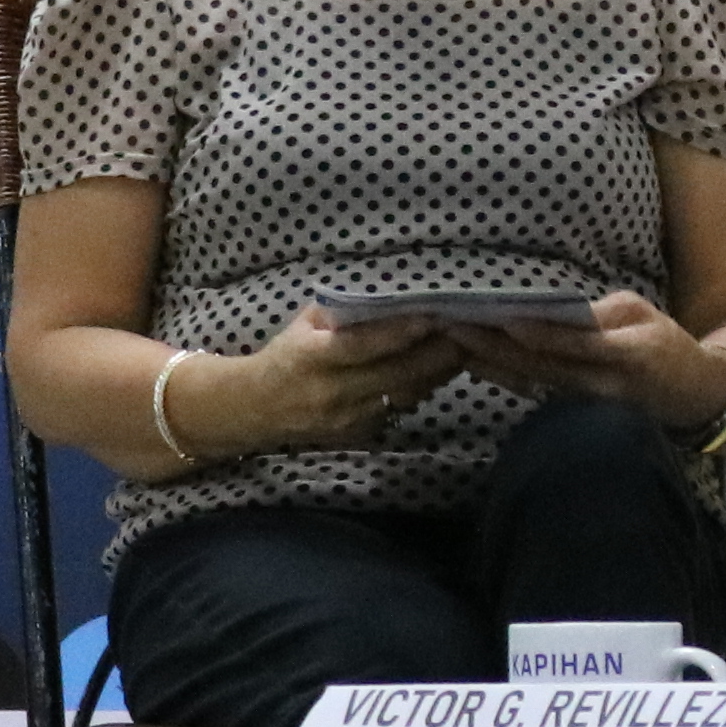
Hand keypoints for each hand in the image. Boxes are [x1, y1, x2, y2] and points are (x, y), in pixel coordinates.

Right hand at [192, 302, 462, 455]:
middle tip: (469, 329)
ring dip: (439, 371)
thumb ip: (343, 310)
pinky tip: (441, 369)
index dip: (401, 333)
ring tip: (466, 345)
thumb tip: (392, 291)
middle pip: (397, 374)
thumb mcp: (304, 325)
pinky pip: (401, 409)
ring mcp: (349, 419)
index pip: (363, 346)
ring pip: (407, 394)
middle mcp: (332, 393)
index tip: (434, 317)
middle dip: (438, 352)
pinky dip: (423, 388)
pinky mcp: (361, 435)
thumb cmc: (286, 355)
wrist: (256, 409)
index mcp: (312, 359)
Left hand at [439, 289, 725, 430]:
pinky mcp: (575, 411)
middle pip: (540, 366)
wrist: (690, 397)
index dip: (534, 332)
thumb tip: (553, 311)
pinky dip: (504, 376)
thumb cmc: (666, 345)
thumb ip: (600, 313)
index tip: (497, 315)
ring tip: (452, 341)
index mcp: (627, 354)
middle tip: (452, 324)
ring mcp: (587, 404)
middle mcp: (603, 385)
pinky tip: (475, 363)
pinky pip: (534, 392)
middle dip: (494, 345)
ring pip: (531, 382)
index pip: (573, 343)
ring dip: (490, 362)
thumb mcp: (644, 313)